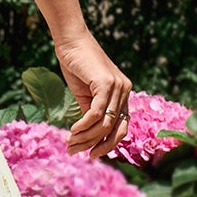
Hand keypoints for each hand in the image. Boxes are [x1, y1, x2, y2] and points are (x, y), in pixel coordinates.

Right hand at [55, 32, 131, 158]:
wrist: (72, 42)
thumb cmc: (77, 65)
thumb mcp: (86, 94)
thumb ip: (91, 113)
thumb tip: (87, 137)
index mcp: (123, 94)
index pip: (121, 127)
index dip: (108, 144)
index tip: (91, 154)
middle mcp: (125, 91)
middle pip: (117, 130)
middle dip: (97, 146)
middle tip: (77, 152)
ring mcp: (118, 87)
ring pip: (105, 124)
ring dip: (86, 137)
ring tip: (70, 143)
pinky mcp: (106, 83)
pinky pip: (96, 113)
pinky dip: (83, 125)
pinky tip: (72, 130)